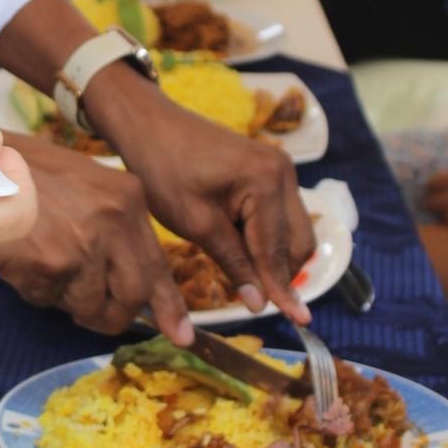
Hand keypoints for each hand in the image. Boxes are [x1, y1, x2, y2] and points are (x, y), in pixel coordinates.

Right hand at [0, 135, 193, 341]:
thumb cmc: (25, 172)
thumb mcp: (85, 186)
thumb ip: (113, 227)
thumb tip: (135, 286)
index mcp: (128, 197)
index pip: (157, 264)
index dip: (169, 306)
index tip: (181, 336)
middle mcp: (115, 220)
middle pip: (133, 295)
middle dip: (113, 315)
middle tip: (94, 316)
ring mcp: (86, 244)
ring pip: (89, 305)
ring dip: (66, 301)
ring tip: (42, 266)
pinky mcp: (53, 264)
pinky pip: (50, 301)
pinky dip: (35, 290)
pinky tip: (21, 259)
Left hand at [88, 74, 315, 322]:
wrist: (148, 125)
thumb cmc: (163, 170)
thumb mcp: (196, 223)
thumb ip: (233, 263)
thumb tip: (260, 304)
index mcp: (266, 182)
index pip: (278, 250)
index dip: (282, 289)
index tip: (298, 322)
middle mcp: (283, 172)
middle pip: (299, 241)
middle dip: (283, 273)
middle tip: (259, 301)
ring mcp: (279, 168)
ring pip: (293, 230)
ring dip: (276, 256)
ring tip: (245, 277)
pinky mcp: (269, 170)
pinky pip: (280, 214)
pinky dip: (267, 238)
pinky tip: (242, 251)